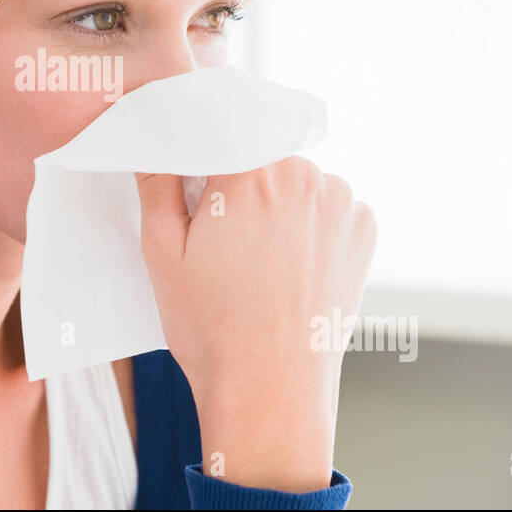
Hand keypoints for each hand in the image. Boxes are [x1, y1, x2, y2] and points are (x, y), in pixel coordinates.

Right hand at [133, 157, 376, 491]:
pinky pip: (327, 204)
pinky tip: (288, 263)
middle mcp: (303, 175)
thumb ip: (156, 182)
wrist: (271, 392)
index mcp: (249, 172)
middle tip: (217, 229)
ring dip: (276, 197)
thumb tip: (149, 136)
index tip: (184, 162)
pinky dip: (308, 220)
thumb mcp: (162, 252)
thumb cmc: (211, 329)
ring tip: (255, 255)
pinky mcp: (362, 228)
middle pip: (258, 149)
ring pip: (295, 176)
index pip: (219, 118)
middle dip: (236, 176)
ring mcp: (340, 202)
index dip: (197, 135)